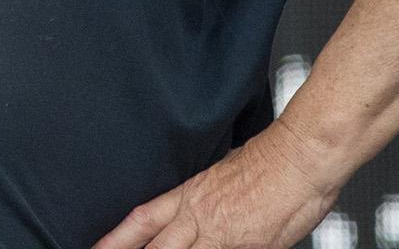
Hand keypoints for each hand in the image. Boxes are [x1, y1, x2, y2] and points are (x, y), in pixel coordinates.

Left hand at [91, 121, 343, 248]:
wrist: (301, 158)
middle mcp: (200, 218)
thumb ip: (207, 199)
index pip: (142, 219)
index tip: (97, 248)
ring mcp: (224, 237)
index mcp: (190, 196)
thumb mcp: (223, 175)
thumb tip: (200, 209)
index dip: (117, 238)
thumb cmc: (270, 162)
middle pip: (156, 248)